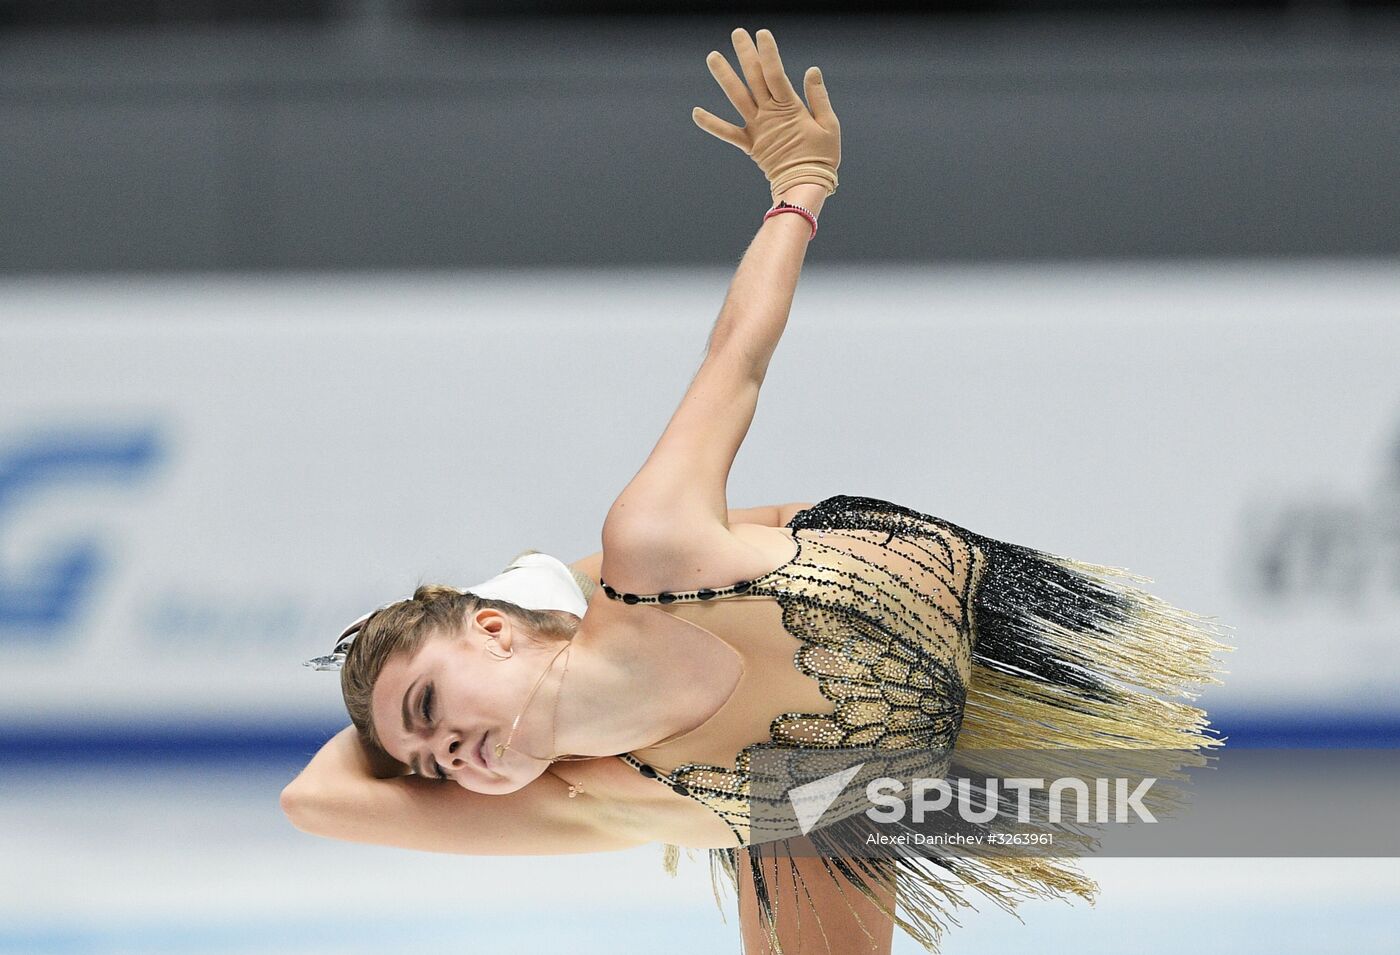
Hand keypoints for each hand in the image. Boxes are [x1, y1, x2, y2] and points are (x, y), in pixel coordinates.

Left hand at [692, 28, 840, 202]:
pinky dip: (711, 124)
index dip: (768, 53)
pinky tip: (695, 112)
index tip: (762, 34)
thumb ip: (817, 98)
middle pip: (754, 78)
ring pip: (737, 97)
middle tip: (737, 32)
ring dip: (724, 76)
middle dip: (746, 54)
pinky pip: (727, 133)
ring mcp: (757, 128)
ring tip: (712, 56)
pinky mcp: (749, 145)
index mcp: (790, 107)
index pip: (776, 74)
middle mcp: (769, 114)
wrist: (804, 186)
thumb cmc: (821, 156)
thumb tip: (811, 71)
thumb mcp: (829, 125)